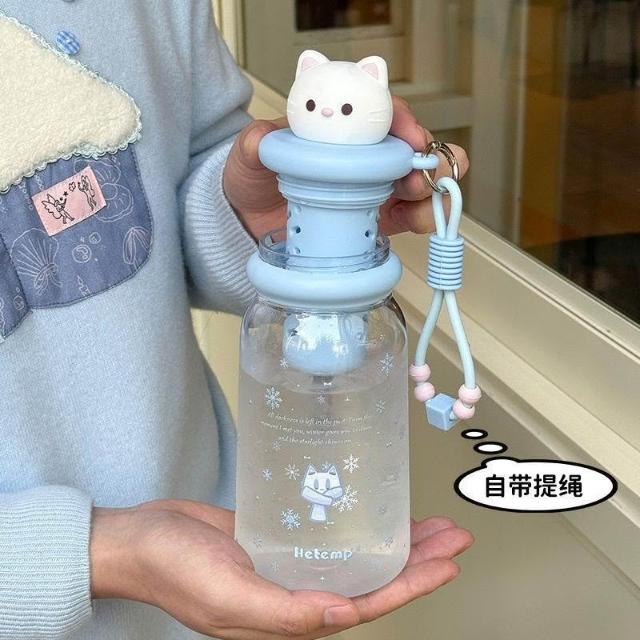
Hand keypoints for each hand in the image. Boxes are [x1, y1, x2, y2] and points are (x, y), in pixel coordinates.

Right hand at [91, 499, 472, 638]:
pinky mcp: (278, 539)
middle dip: (417, 560)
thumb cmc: (175, 570)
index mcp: (291, 616)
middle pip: (372, 579)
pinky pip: (327, 535)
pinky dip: (355, 525)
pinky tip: (370, 512)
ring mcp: (288, 565)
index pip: (368, 605)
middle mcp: (297, 593)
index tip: (449, 561)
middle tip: (453, 535)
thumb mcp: (228, 597)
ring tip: (428, 524)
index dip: (414, 585)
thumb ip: (285, 613)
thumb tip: (344, 617)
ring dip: (392, 541)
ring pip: (355, 556)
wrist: (142, 539)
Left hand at [223, 96, 469, 240]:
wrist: (251, 221)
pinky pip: (412, 215)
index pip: (381, 112)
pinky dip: (425, 216)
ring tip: (423, 203)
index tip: (409, 134)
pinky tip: (421, 221)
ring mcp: (378, 187)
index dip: (401, 119)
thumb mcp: (248, 156)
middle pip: (414, 146)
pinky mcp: (381, 219)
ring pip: (423, 180)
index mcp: (343, 128)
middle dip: (428, 157)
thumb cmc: (256, 178)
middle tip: (417, 177)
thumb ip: (255, 144)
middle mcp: (367, 155)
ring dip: (433, 188)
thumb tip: (262, 138)